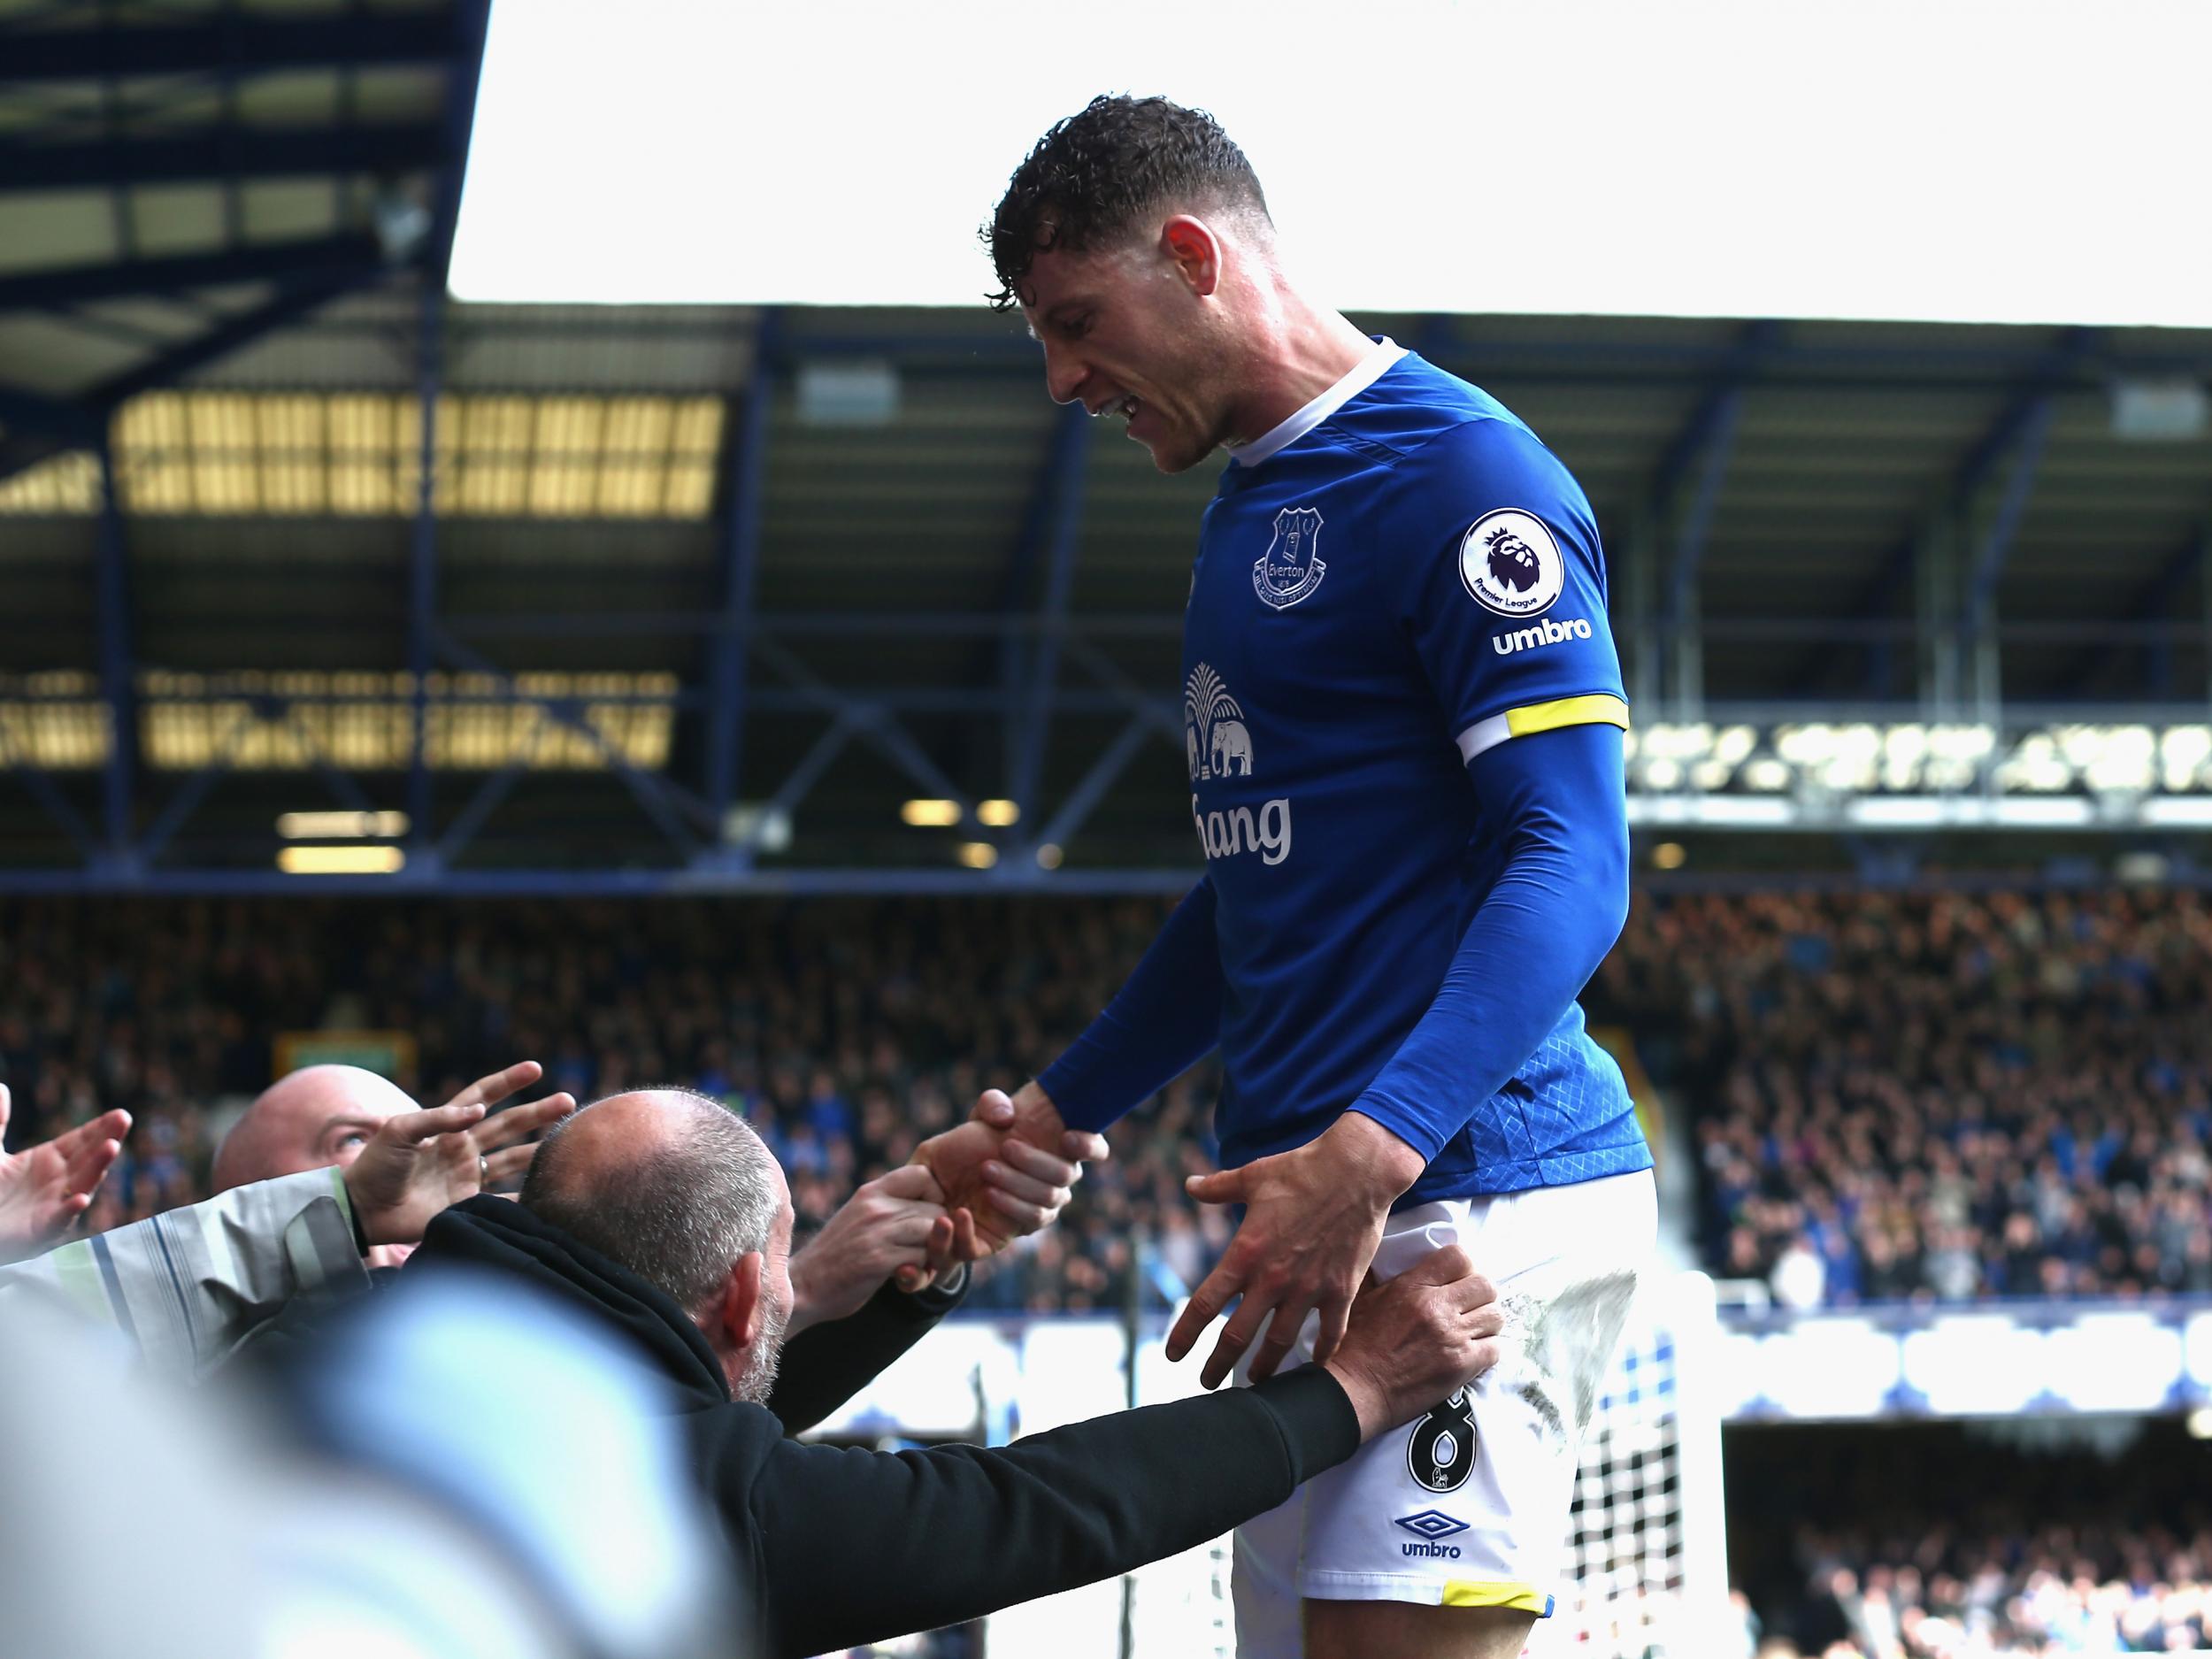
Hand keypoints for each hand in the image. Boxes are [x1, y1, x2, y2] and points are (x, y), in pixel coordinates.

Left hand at [0, 1085, 131, 1259]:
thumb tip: (2, 1088)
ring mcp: (52, 1207)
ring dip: (97, 1167)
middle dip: (107, 1139)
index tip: (120, 1114)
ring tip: (111, 1147)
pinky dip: (69, 1211)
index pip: (81, 1141)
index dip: (100, 1128)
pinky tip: (80, 1199)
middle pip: (89, 1158)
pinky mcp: (39, 1232)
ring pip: (82, 1185)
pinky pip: (58, 1221)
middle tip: (123, 1120)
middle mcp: (58, 1182)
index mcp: (48, 1161)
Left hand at [342, 1063, 575, 1247]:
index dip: (508, 1081)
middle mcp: (463, 1149)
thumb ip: (438, 1118)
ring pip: (513, 1159)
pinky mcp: (467, 1204)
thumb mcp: (399, 1131)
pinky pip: (503, 1200)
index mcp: (447, 1127)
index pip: (483, 1096)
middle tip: (567, 1102)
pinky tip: (548, 1192)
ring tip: (567, 1143)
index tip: (535, 1068)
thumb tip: (478, 1111)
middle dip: (538, 1112)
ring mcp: (467, 1177)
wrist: (362, 1210)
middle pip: (508, 1125)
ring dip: (539, 1150)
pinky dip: (525, 1197)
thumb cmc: (375, 1165)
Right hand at [787, 1164, 980, 1334]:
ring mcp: (877, 1232)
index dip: (934, 1196)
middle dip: (938, 1232)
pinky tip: (906, 1277)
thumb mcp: (859, 1217)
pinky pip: (922, 1257)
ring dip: (932, 1252)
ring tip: (919, 1264)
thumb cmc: (837, 1256)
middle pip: (935, 1209)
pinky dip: (922, 1271)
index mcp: (871, 1192)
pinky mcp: (879, 1260)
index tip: (925, 1217)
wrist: (802, 1287)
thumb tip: (927, 1199)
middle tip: (926, 1250)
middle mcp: (875, 1207)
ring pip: (932, 1231)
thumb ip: (886, 1206)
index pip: (923, 1174)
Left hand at [909, 1085, 1104, 1256]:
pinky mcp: (1023, 1227)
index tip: (1067, 1137)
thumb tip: (1006, 1117)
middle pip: (1065, 1175)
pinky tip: (986, 1195)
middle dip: (1036, 1161)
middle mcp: (1059, 1181)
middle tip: (1005, 1148)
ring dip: (1018, 1186)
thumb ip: (993, 1104)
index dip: (1089, 1144)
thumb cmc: (980, 1139)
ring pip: (1047, 1202)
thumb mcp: (982, 1116)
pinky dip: (1010, 1209)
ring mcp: (1045, 1207)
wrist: (952, 1179)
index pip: (1094, 1148)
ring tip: (987, 1171)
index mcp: (1062, 1150)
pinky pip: (1029, 1224)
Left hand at [1167, 1110, 1424, 1387]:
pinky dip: (1322, 1353)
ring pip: (1280, 1343)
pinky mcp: (1341, 1290)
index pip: (1204, 1304)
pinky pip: (1330, 1333)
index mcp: (1245, 1253)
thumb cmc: (1302, 1170)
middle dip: (1218, 1365)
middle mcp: (1272, 1278)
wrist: (1358, 1171)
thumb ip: (1218, 1188)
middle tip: (1207, 1382)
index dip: (1185, 1334)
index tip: (1173, 1354)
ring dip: (1264, 1367)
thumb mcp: (1252, 1176)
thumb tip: (1189, 1185)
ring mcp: (1308, 1289)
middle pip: (1237, 1336)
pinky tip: (1315, 1365)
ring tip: (1255, 1382)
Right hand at [1320, 1245, 1503, 1441]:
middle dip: (1480, 1295)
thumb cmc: (1356, 1345)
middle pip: (1485, 1286)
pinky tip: (1472, 1353)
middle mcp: (1437, 1307)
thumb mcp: (1365, 1298)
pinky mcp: (1462, 1365)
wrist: (1358, 1389)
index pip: (1459, 1257)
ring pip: (1495, 1316)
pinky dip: (1487, 1349)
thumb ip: (1386, 1277)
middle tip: (1468, 1306)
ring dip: (1486, 1323)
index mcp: (1413, 1286)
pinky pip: (1495, 1348)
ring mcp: (1453, 1337)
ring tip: (1472, 1331)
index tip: (1456, 1280)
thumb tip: (1397, 1260)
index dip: (1462, 1267)